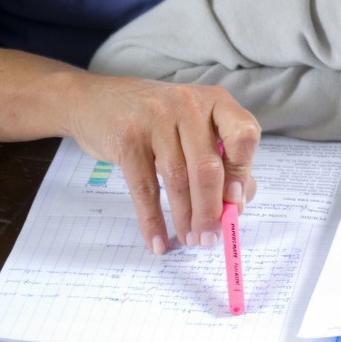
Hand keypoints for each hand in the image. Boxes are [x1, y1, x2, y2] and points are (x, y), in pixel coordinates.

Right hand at [66, 72, 260, 253]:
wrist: (96, 100)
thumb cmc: (157, 120)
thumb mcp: (194, 128)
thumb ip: (221, 158)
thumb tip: (239, 203)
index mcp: (216, 101)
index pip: (244, 135)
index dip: (243, 173)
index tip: (237, 204)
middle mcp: (189, 105)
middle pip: (208, 166)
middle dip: (211, 211)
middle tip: (210, 238)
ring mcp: (156, 119)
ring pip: (177, 179)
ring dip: (185, 218)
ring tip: (189, 239)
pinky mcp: (128, 138)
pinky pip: (144, 188)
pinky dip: (152, 220)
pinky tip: (158, 240)